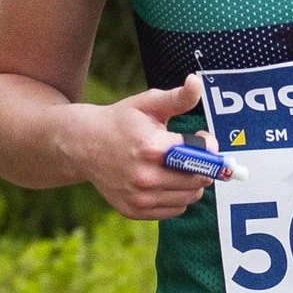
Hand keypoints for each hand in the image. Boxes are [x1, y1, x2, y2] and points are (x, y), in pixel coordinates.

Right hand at [73, 77, 221, 219]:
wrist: (84, 145)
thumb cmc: (121, 121)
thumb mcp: (148, 104)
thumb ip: (178, 97)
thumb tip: (196, 82)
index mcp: (151, 148)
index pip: (201, 156)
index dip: (208, 145)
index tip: (202, 138)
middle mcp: (145, 177)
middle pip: (199, 179)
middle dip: (203, 165)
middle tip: (191, 153)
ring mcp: (139, 197)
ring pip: (190, 197)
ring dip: (192, 182)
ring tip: (178, 166)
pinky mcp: (135, 211)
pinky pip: (175, 209)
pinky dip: (177, 196)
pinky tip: (166, 180)